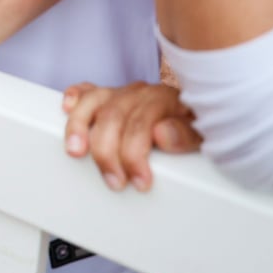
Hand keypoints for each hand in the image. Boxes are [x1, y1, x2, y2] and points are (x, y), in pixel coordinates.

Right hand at [62, 81, 201, 191]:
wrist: (205, 115)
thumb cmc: (201, 128)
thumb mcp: (205, 135)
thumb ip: (186, 134)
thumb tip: (161, 133)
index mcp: (164, 100)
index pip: (140, 124)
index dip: (135, 155)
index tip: (140, 182)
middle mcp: (139, 93)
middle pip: (112, 116)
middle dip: (107, 153)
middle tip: (114, 181)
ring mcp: (121, 93)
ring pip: (93, 103)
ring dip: (80, 128)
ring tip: (75, 152)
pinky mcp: (108, 96)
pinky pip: (86, 91)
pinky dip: (74, 98)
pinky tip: (66, 108)